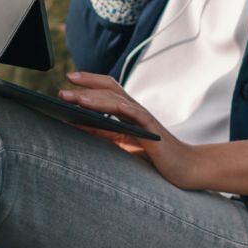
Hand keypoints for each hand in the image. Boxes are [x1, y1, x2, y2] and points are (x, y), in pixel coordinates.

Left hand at [57, 71, 204, 189]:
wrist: (185, 168)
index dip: (88, 82)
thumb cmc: (154, 157)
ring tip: (76, 99)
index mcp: (127, 113)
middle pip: (109, 89)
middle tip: (62, 90)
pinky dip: (125, 109)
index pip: (106, 89)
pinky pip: (139, 116)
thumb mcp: (122, 143)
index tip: (68, 78)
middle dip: (85, 87)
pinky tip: (112, 107)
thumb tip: (75, 124)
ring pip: (118, 101)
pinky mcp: (154, 131)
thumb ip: (103, 133)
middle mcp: (135, 111)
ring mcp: (145, 119)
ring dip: (95, 98)